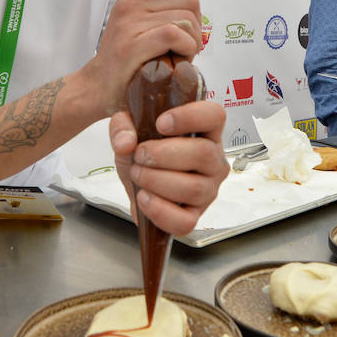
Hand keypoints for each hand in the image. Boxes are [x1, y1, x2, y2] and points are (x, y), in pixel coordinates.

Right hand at [82, 0, 203, 114]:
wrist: (98, 89)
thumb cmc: (127, 61)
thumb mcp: (139, 25)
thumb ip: (162, 8)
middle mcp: (130, 4)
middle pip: (189, 0)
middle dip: (197, 25)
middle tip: (184, 45)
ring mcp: (130, 23)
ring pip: (187, 19)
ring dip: (193, 42)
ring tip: (178, 56)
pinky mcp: (133, 45)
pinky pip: (177, 34)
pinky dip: (187, 49)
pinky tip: (179, 60)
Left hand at [109, 99, 227, 235]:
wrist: (137, 183)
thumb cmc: (144, 153)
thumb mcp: (129, 130)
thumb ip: (122, 126)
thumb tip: (125, 142)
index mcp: (205, 131)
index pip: (214, 115)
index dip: (190, 117)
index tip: (161, 123)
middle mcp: (213, 160)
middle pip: (204, 154)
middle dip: (162, 155)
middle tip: (140, 155)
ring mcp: (208, 189)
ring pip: (194, 188)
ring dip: (157, 181)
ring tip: (138, 175)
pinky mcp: (196, 215)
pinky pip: (186, 221)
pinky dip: (160, 211)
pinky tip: (144, 198)